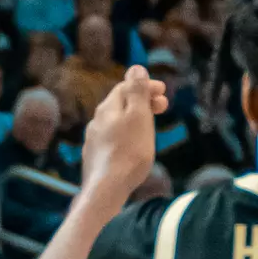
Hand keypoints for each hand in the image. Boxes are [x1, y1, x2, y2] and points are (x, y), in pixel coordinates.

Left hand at [81, 66, 167, 202]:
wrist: (106, 190)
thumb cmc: (128, 150)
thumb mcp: (139, 115)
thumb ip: (137, 90)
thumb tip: (135, 68)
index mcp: (107, 107)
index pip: (127, 86)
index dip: (146, 85)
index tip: (164, 92)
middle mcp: (97, 120)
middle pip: (121, 103)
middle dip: (143, 102)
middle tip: (163, 107)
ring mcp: (93, 140)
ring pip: (117, 121)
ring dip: (135, 119)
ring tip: (151, 126)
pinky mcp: (94, 158)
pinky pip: (113, 138)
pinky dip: (127, 134)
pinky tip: (133, 146)